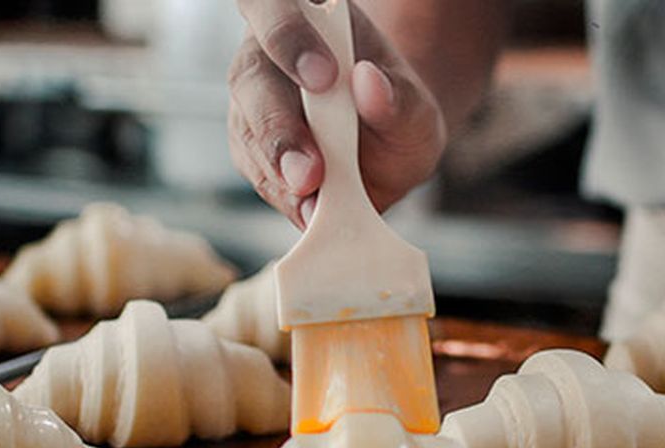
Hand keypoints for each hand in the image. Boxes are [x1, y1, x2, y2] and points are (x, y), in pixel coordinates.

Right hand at [229, 0, 447, 227]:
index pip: (276, 10)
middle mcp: (268, 59)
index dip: (289, 38)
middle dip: (278, 130)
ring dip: (279, 172)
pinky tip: (312, 210)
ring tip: (313, 200)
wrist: (387, 150)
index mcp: (308, 23)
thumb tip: (370, 84)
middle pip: (251, 81)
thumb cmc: (398, 115)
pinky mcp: (253, 152)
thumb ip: (400, 99)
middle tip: (310, 173)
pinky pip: (259, 175)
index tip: (322, 77)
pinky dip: (285, 198)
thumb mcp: (416, 110)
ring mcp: (254, 108)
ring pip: (248, 133)